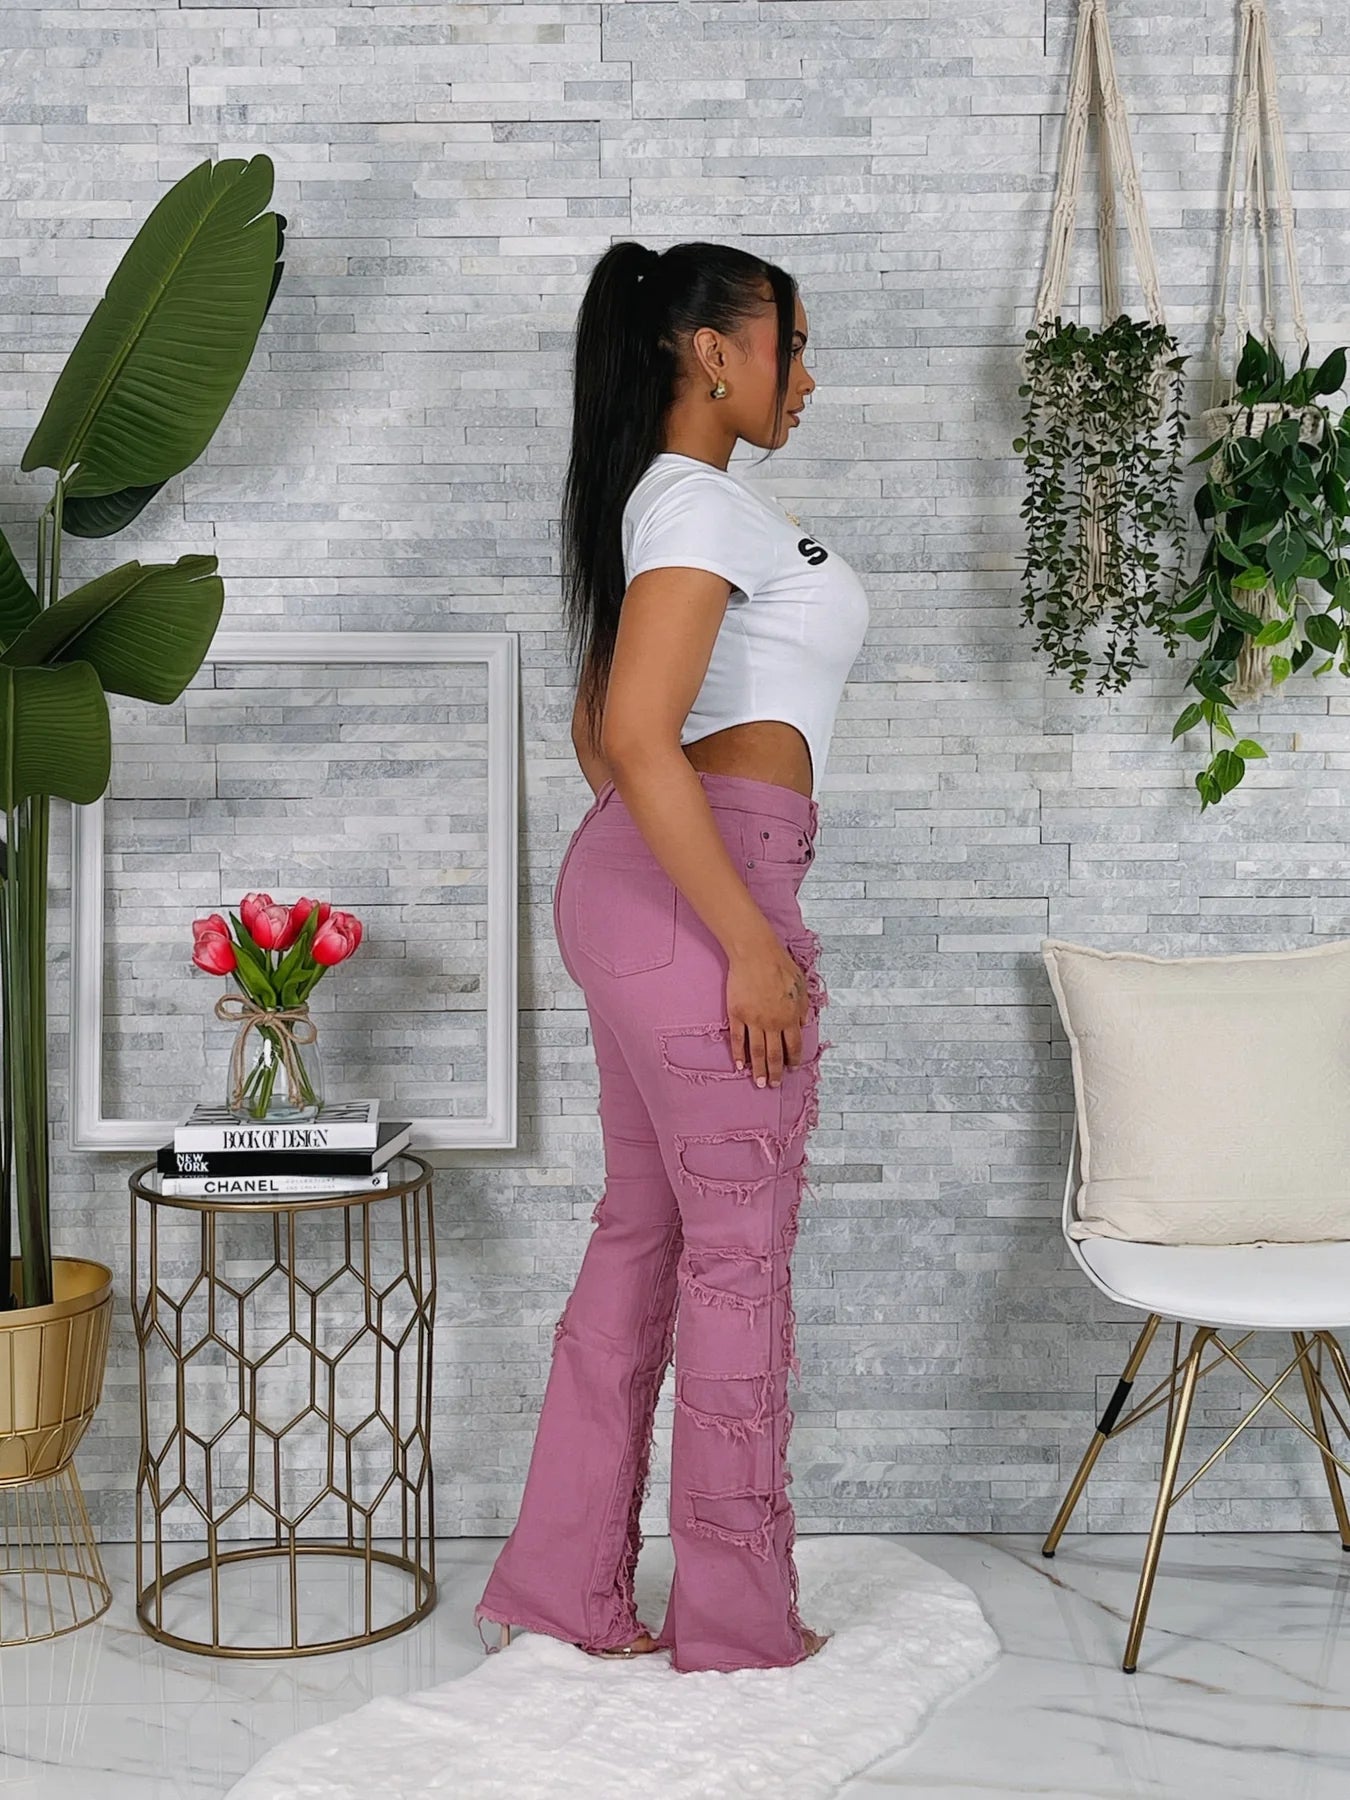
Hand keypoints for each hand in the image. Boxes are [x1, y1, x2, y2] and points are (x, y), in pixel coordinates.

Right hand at [725, 939, 810, 1087]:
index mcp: (790, 1017)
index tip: (791, 1068)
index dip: (792, 1059)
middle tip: (774, 1085)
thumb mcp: (801, 987)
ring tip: (759, 1082)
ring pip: (757, 1051)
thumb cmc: (780, 965)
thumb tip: (803, 1024)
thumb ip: (803, 1008)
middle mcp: (773, 1023)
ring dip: (759, 1069)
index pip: (793, 1045)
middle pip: (775, 1054)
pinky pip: (738, 1039)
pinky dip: (739, 1054)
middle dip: (775, 1072)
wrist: (756, 954)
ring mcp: (754, 1020)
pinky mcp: (737, 1014)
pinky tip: (740, 1065)